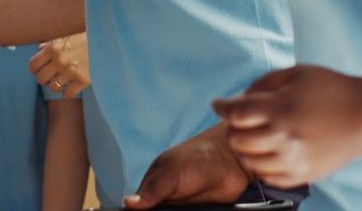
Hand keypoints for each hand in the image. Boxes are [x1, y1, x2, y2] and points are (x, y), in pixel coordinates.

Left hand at [30, 32, 89, 98]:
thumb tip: (40, 48)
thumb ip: (54, 41)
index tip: (42, 69)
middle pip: (40, 79)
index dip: (35, 69)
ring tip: (64, 80)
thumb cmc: (90, 36)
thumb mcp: (71, 34)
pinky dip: (68, 92)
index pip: (32, 65)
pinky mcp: (83, 80)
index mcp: (55, 46)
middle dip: (45, 78)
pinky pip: (67, 94)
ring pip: (53, 88)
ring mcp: (72, 71)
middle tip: (53, 75)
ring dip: (57, 85)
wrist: (112, 40)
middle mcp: (61, 59)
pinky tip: (73, 86)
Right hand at [124, 124, 251, 208]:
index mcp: (152, 188)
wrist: (233, 159)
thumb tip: (128, 203)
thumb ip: (152, 190)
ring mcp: (182, 209)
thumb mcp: (172, 171)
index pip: (138, 210)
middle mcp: (165, 201)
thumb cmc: (200, 156)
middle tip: (174, 209)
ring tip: (186, 209)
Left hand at [212, 65, 361, 187]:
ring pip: (249, 161)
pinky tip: (272, 150)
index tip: (218, 104)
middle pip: (236, 140)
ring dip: (247, 148)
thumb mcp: (297, 72)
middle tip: (241, 120)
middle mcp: (285, 138)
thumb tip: (239, 99)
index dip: (222, 107)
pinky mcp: (303, 175)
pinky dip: (263, 164)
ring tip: (257, 135)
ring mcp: (294, 160)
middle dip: (233, 128)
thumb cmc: (332, 88)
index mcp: (281, 108)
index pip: (236, 113)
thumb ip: (263, 83)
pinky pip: (268, 177)